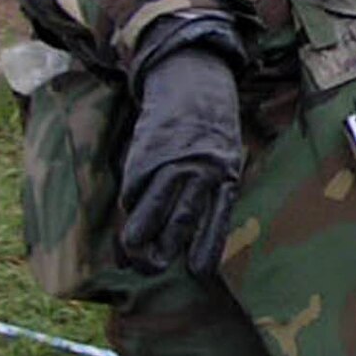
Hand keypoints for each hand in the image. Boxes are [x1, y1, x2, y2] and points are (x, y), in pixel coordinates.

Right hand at [117, 46, 243, 275]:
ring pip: (152, 208)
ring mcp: (171, 163)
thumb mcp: (226, 158)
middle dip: (164, 250)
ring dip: (138, 235)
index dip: (206, 248)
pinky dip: (131, 204)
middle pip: (180, 220)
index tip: (198, 273)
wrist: (192, 81)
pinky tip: (129, 214)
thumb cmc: (212, 129)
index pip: (217, 221)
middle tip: (153, 268)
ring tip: (131, 253)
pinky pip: (135, 188)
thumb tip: (193, 232)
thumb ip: (214, 191)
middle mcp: (201, 171)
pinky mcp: (145, 155)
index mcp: (226, 175)